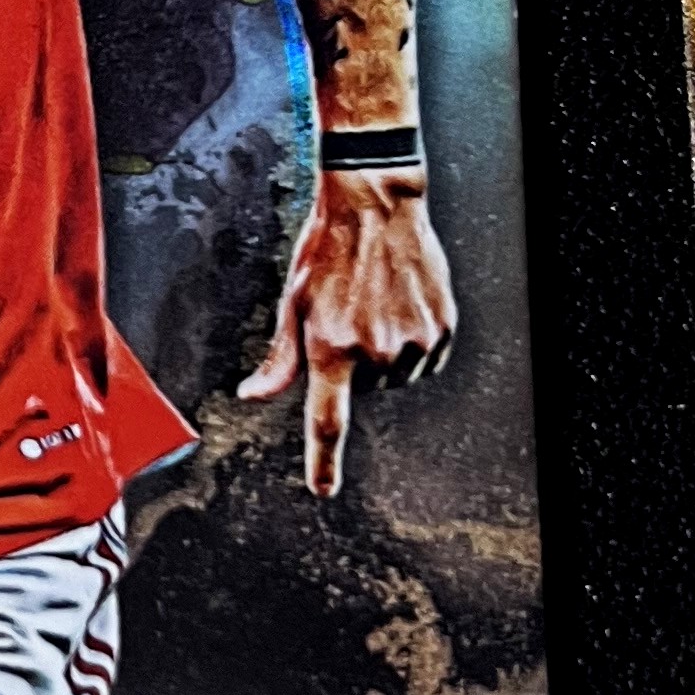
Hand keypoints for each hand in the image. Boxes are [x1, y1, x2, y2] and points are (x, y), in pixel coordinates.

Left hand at [238, 172, 457, 498]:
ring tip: (374, 306)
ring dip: (384, 355)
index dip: (324, 463)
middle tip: (348, 318)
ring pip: (395, 377)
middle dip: (353, 365)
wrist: (376, 205)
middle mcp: (375, 353)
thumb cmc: (328, 250)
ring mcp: (413, 343)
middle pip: (363, 390)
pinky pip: (425, 359)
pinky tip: (399, 307)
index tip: (324, 490)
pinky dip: (413, 344)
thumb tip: (253, 395)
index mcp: (331, 348)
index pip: (326, 422)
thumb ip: (280, 360)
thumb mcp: (293, 303)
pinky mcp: (441, 329)